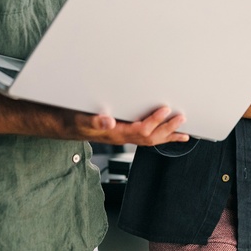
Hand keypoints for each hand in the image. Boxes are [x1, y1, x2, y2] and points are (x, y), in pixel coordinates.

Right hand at [71, 106, 189, 146]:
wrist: (67, 126)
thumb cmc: (75, 121)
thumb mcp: (81, 118)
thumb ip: (94, 120)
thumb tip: (108, 120)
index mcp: (116, 133)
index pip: (140, 130)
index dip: (155, 120)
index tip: (166, 109)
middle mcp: (122, 137)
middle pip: (150, 138)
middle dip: (168, 129)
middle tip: (182, 119)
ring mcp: (124, 137)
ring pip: (150, 140)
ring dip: (167, 136)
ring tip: (184, 134)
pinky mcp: (124, 134)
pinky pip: (146, 138)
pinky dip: (159, 137)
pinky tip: (167, 134)